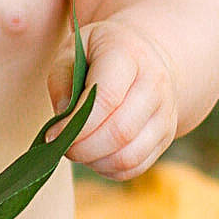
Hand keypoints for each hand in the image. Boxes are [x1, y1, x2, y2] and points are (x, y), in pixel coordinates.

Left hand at [48, 19, 178, 180]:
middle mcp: (155, 85)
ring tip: (77, 149)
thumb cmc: (101, 53)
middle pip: (119, 132)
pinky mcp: (166, 136)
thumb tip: (62, 119)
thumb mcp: (74, 50)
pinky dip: (107, 169)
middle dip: (82, 148)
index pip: (107, 99)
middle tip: (61, 145)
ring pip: (129, 156)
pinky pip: (135, 166)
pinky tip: (93, 155)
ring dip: (94, 161)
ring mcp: (165, 113)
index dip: (76, 123)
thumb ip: (62, 80)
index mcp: (130, 56)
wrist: (147, 57)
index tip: (52, 133)